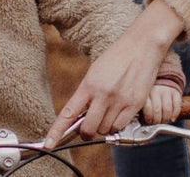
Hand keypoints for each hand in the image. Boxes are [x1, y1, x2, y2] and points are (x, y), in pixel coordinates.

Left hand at [43, 0, 183, 147]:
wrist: (141, 45)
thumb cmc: (117, 57)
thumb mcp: (96, 71)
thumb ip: (88, 92)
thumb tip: (81, 116)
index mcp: (89, 83)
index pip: (69, 113)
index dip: (57, 131)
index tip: (48, 144)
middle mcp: (103, 94)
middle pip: (88, 129)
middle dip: (87, 133)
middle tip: (90, 127)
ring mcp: (119, 100)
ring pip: (105, 130)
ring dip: (104, 127)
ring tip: (109, 111)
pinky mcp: (134, 104)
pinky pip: (121, 127)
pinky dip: (118, 125)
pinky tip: (120, 113)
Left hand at [142, 84, 181, 124]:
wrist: (162, 82)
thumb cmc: (151, 95)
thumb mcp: (144, 98)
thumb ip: (142, 108)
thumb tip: (141, 122)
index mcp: (146, 92)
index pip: (147, 107)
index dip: (148, 117)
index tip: (148, 121)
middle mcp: (156, 90)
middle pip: (157, 110)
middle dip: (157, 121)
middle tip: (156, 123)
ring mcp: (166, 91)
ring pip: (167, 109)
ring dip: (165, 119)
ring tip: (163, 121)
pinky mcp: (175, 92)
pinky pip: (177, 105)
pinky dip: (175, 114)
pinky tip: (172, 119)